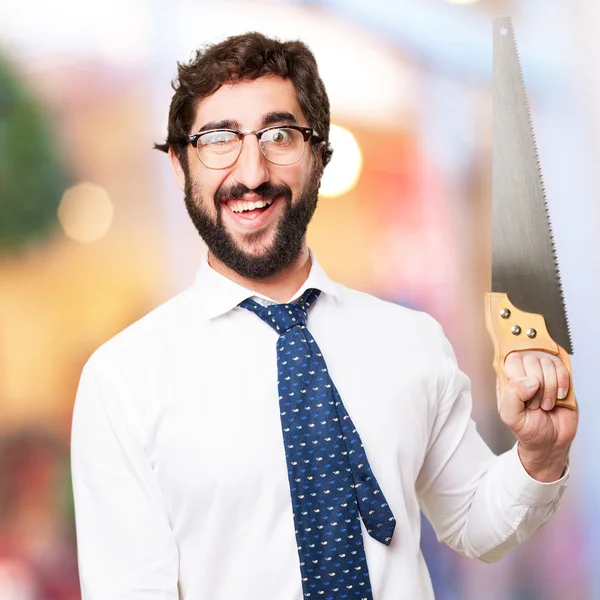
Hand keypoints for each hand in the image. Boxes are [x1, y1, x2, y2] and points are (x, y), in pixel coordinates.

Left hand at [498, 351, 578, 481]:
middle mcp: (524, 374)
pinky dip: (562, 383)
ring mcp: (542, 374)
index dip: (520, 376)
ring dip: (549, 387)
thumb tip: (529, 381)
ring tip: (545, 403)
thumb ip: (512, 396)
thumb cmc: (528, 429)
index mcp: (508, 381)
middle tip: (535, 403)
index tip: (524, 395)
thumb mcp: (511, 417)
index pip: (511, 360)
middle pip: (530, 360)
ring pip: (547, 363)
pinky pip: (561, 368)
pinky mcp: (559, 378)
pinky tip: (558, 396)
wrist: (551, 441)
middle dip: (536, 385)